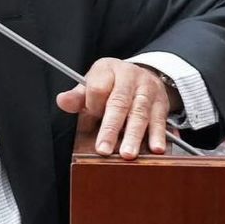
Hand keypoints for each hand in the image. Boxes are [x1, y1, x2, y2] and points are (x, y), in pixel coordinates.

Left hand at [55, 58, 179, 159]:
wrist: (142, 74)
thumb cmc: (111, 84)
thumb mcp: (91, 84)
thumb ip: (77, 96)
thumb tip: (62, 101)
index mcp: (108, 69)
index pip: (98, 88)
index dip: (93, 105)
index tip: (90, 118)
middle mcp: (130, 76)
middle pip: (119, 103)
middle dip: (110, 128)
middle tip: (104, 149)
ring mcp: (148, 89)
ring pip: (140, 113)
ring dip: (134, 136)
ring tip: (127, 154)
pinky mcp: (162, 103)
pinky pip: (160, 120)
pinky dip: (158, 135)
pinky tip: (156, 149)